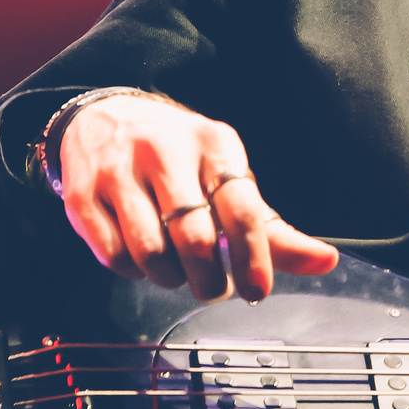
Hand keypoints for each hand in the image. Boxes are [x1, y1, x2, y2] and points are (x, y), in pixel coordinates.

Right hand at [53, 95, 338, 300]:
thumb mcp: (228, 178)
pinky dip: (133, 272)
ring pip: (151, 252)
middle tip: (213, 289)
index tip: (256, 291)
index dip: (253, 259)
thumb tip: (326, 262)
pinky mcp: (82, 195)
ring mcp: (119, 171)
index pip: (241, 211)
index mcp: (214, 146)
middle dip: (209, 280)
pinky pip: (112, 256)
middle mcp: (165, 153)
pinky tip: (142, 260)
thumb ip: (272, 227)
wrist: (104, 117)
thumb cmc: (180, 159)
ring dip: (170, 278)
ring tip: (177, 272)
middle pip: (195, 239)